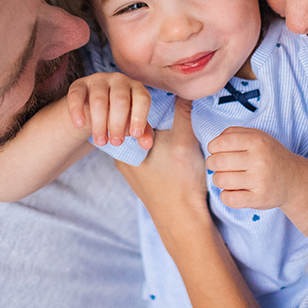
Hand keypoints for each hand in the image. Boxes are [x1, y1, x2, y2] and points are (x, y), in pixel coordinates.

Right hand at [66, 72, 151, 148]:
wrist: (93, 108)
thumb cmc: (119, 116)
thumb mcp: (131, 123)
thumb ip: (142, 133)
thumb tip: (147, 144)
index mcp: (136, 88)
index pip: (142, 99)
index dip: (139, 117)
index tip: (135, 135)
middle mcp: (119, 80)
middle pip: (120, 100)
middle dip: (118, 124)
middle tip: (116, 143)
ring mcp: (98, 80)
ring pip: (99, 99)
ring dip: (99, 123)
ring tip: (101, 141)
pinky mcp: (79, 84)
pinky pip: (77, 95)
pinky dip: (77, 110)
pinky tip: (80, 125)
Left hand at [115, 99, 208, 230]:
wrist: (183, 221)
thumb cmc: (181, 181)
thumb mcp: (185, 140)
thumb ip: (183, 111)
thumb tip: (185, 87)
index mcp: (124, 146)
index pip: (127, 113)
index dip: (144, 102)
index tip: (162, 99)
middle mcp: (121, 158)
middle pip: (133, 125)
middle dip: (150, 117)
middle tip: (170, 113)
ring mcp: (130, 170)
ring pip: (140, 141)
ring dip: (155, 133)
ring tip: (174, 132)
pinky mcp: (142, 179)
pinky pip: (146, 154)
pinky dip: (157, 148)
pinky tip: (173, 151)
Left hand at [205, 126, 304, 210]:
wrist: (294, 179)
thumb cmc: (269, 156)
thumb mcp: (257, 136)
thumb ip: (234, 133)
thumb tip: (213, 144)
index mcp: (257, 141)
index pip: (222, 142)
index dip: (212, 147)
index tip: (215, 151)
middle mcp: (259, 160)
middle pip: (218, 161)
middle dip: (212, 163)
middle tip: (217, 165)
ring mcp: (260, 180)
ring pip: (221, 180)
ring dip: (218, 179)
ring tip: (225, 178)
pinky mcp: (259, 198)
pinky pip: (230, 199)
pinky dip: (225, 196)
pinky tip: (231, 191)